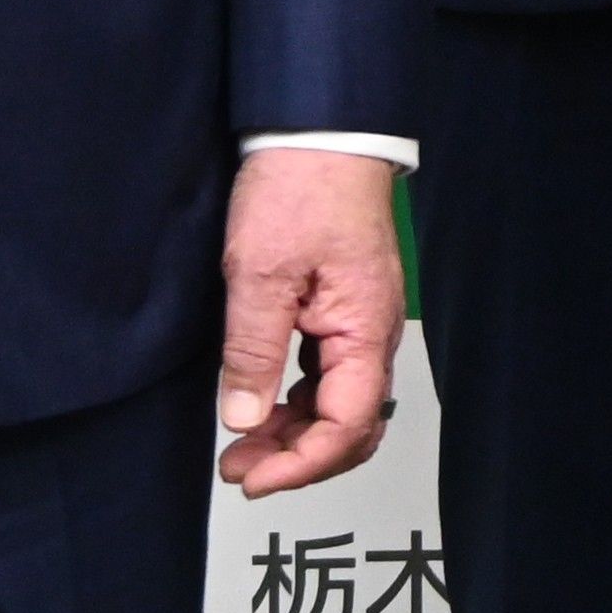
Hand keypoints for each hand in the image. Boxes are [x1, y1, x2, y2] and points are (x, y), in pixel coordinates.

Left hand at [215, 147, 404, 495]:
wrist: (320, 133)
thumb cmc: (301, 189)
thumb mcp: (261, 272)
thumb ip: (254, 350)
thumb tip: (244, 419)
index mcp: (364, 329)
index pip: (348, 424)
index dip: (301, 464)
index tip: (252, 478)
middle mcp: (372, 333)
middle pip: (352, 425)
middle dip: (299, 459)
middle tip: (239, 470)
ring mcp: (360, 322)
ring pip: (339, 403)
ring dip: (294, 434)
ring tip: (240, 445)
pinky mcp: (344, 308)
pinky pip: (329, 375)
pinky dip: (297, 402)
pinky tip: (261, 403)